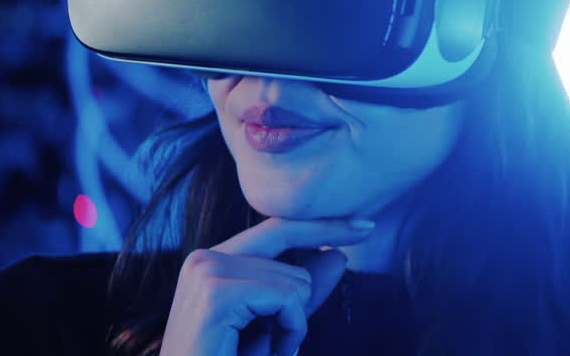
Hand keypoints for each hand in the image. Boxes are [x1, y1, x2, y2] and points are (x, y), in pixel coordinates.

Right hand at [159, 217, 375, 355]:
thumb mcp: (271, 326)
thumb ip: (299, 292)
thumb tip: (338, 256)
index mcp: (211, 261)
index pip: (279, 229)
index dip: (323, 227)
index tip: (366, 227)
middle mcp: (203, 258)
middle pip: (296, 264)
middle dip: (296, 311)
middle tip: (267, 348)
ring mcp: (206, 272)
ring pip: (296, 282)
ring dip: (289, 326)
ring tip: (256, 352)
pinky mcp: (216, 294)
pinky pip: (288, 298)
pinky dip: (290, 330)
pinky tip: (264, 353)